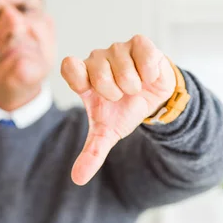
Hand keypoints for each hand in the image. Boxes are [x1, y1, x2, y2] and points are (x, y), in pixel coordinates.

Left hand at [61, 34, 175, 185]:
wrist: (153, 100)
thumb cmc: (124, 110)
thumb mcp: (108, 133)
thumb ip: (91, 153)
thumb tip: (78, 179)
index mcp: (84, 78)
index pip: (69, 66)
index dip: (78, 77)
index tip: (89, 91)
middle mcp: (97, 60)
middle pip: (99, 73)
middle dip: (115, 92)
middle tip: (121, 96)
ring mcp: (118, 49)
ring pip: (122, 66)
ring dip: (133, 84)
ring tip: (135, 88)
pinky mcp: (140, 43)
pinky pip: (143, 53)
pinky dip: (148, 71)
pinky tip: (148, 76)